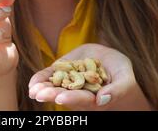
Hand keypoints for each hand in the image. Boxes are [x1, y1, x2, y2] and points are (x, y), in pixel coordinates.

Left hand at [28, 43, 149, 109]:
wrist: (110, 58)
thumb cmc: (121, 71)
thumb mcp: (125, 79)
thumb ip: (117, 90)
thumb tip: (102, 99)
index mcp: (94, 98)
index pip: (83, 99)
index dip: (72, 98)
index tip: (61, 99)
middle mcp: (79, 92)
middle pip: (64, 95)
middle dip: (51, 95)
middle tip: (39, 95)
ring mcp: (69, 81)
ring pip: (54, 87)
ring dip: (43, 89)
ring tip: (33, 91)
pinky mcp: (61, 70)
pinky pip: (49, 76)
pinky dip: (40, 79)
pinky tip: (33, 84)